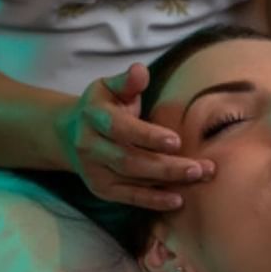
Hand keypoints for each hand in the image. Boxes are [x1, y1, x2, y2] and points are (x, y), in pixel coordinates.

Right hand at [54, 63, 214, 210]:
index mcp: (92, 116)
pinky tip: (178, 200)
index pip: (119, 128)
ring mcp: (94, 171)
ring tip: (199, 177)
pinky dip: (154, 200)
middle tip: (199, 168)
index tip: (177, 140)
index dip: (147, 136)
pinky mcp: (102, 190)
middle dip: (167, 165)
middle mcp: (89, 146)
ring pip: (133, 180)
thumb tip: (139, 71)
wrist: (71, 135)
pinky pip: (129, 198)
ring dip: (168, 181)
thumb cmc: (104, 106)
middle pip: (129, 160)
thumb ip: (127, 81)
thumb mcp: (111, 88)